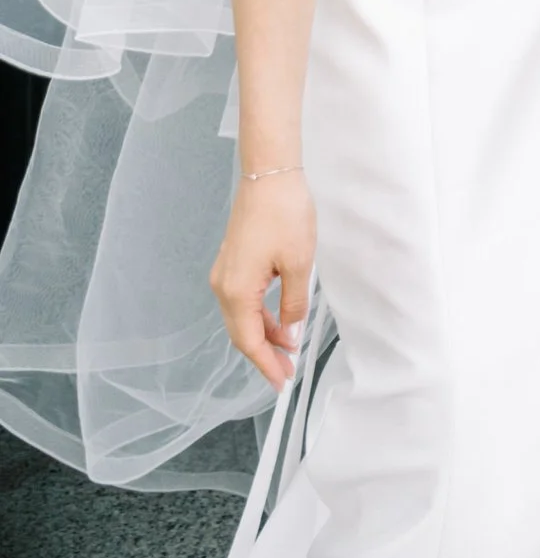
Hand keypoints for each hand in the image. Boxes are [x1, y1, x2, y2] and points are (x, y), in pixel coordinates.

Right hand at [210, 172, 313, 390]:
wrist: (269, 174)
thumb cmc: (285, 214)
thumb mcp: (298, 264)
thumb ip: (293, 303)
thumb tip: (290, 332)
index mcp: (236, 291)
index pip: (249, 341)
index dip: (266, 364)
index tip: (282, 383)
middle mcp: (223, 286)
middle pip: (241, 333)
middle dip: (264, 355)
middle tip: (287, 373)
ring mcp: (225, 273)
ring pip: (243, 317)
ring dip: (265, 334)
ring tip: (289, 348)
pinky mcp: (232, 262)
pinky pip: (244, 300)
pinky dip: (261, 314)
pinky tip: (280, 319)